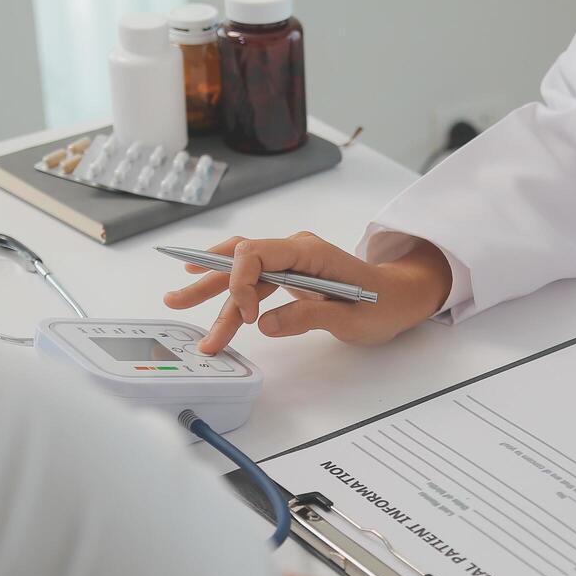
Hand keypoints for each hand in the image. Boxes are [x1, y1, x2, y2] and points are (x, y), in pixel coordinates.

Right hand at [161, 232, 452, 352]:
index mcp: (310, 252)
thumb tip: (268, 324)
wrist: (400, 298)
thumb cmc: (384, 304)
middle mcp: (295, 250)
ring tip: (177, 303)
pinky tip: (207, 299)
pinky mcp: (288, 276)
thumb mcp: (353, 318)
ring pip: (242, 273)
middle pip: (240, 259)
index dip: (241, 282)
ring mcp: (290, 262)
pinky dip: (232, 298)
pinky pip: (254, 284)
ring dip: (213, 293)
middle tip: (175, 300)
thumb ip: (310, 317)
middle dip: (208, 281)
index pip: (257, 252)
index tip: (248, 318)